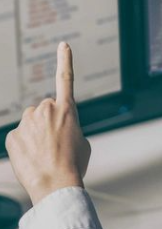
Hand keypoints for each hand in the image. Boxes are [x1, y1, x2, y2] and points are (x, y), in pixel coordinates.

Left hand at [5, 43, 90, 205]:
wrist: (55, 183)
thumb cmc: (74, 164)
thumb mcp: (82, 141)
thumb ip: (69, 126)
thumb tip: (54, 129)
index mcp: (67, 110)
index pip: (66, 79)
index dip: (65, 60)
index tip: (63, 45)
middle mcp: (45, 110)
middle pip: (45, 110)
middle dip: (49, 122)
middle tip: (56, 143)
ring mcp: (26, 122)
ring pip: (31, 122)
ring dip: (36, 133)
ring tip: (45, 153)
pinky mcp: (12, 135)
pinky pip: (19, 136)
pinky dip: (24, 145)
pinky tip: (33, 158)